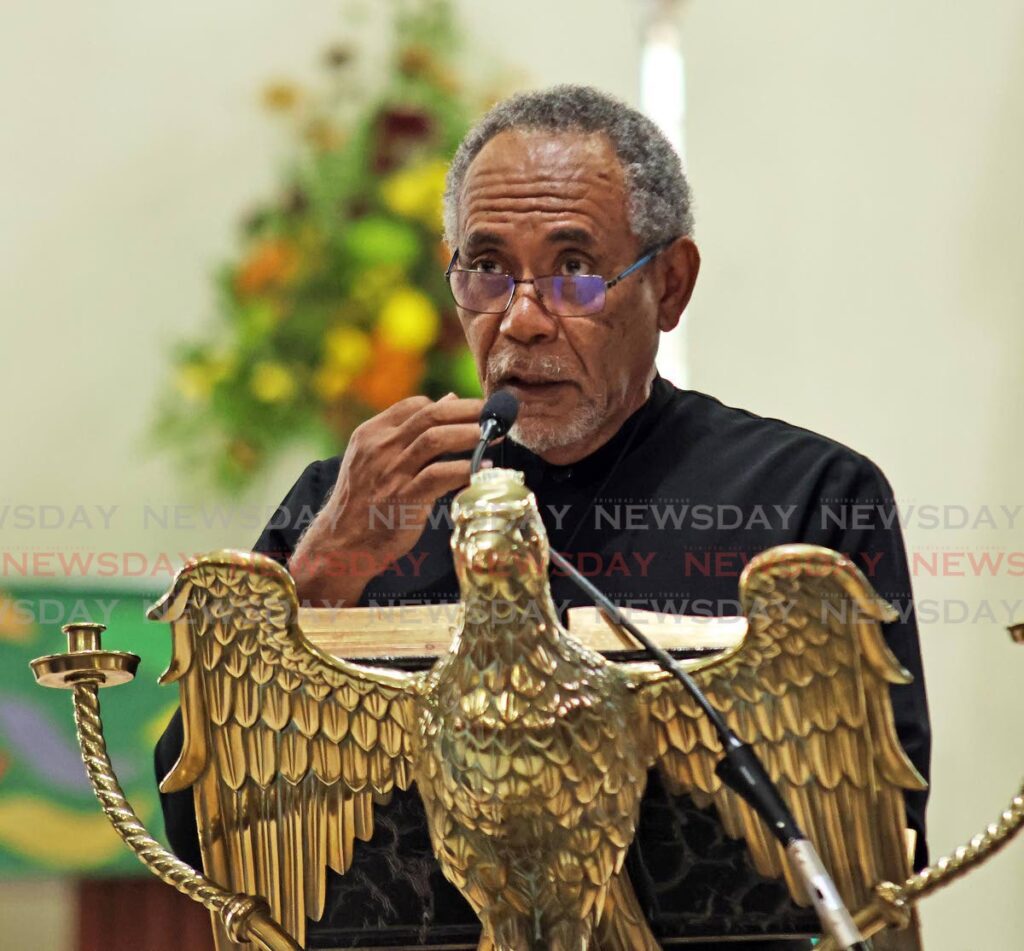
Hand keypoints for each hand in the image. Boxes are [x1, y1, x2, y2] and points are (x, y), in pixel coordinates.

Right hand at [289, 393, 485, 605]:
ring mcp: (391, 473)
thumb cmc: (365, 500)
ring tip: (493, 435)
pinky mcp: (404, 498)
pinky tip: (483, 469)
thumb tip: (448, 400)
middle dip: (467, 411)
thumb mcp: (376, 458)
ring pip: (436, 440)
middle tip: (494, 414)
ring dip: (470, 435)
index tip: (474, 409)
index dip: (450, 404)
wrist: (341, 543)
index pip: (414, 405)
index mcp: (371, 434)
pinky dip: (465, 469)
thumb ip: (409, 431)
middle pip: (430, 416)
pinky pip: (440, 475)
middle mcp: (380, 448)